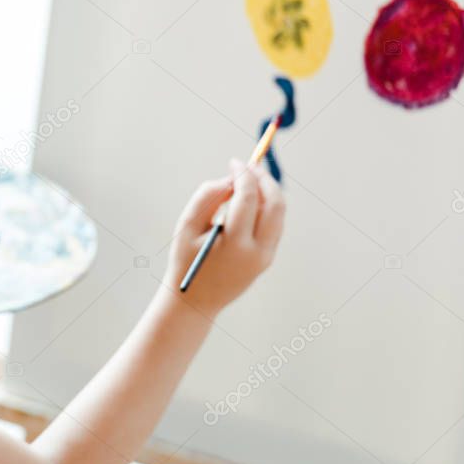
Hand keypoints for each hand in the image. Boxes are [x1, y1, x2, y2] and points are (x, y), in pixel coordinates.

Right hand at [160, 157, 285, 318]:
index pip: (248, 198)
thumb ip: (206, 197)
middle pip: (275, 204)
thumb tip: (230, 180)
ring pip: (279, 214)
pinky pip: (274, 225)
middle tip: (249, 166)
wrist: (194, 302)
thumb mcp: (186, 227)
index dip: (243, 175)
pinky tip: (250, 200)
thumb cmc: (184, 261)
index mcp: (234, 244)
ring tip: (248, 181)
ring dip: (267, 192)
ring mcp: (265, 257)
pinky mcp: (267, 259)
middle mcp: (256, 251)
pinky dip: (266, 207)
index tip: (234, 162)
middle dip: (264, 179)